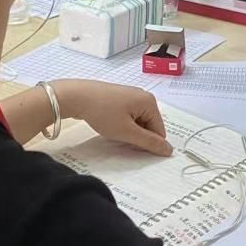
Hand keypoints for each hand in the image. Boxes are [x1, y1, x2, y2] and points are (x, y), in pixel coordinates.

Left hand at [52, 80, 170, 156]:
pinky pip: (128, 115)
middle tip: (120, 136)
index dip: (147, 143)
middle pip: (149, 125)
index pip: (159, 131)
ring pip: (138, 122)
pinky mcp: (120, 96)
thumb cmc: (103, 113)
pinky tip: (109, 123)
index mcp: (150, 102)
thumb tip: (169, 150)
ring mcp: (131, 95)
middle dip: (137, 135)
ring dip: (128, 130)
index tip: (130, 144)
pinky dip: (122, 123)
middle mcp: (144, 96)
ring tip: (113, 129)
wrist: (76, 96)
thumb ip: (149, 142)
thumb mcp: (127, 132)